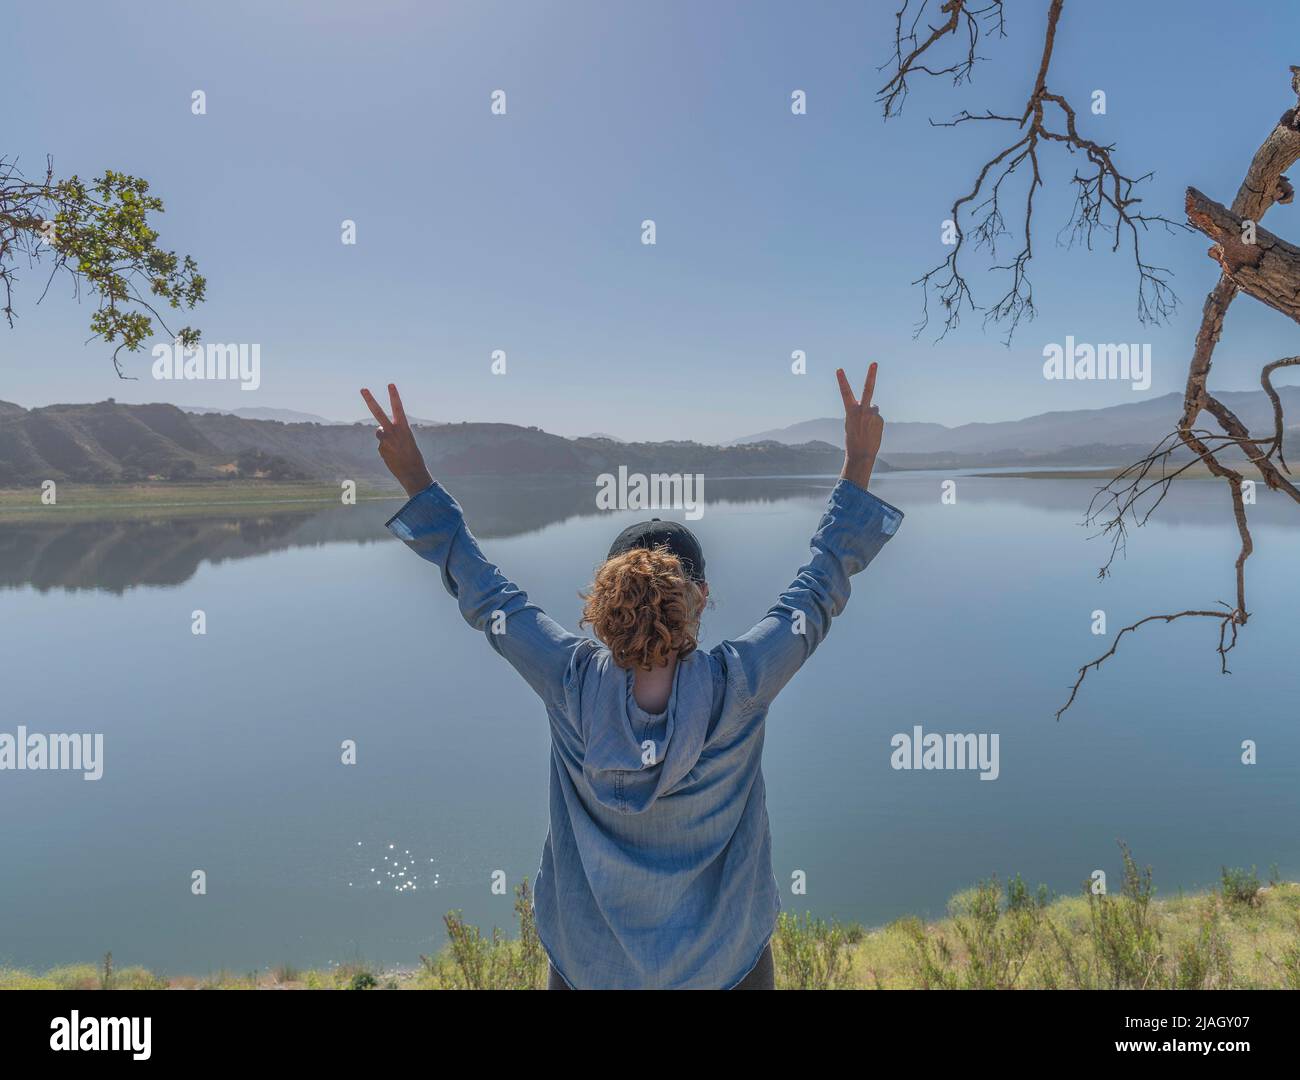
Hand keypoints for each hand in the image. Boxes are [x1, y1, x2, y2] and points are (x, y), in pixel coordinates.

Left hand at [360, 383, 433, 496]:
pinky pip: (381, 445)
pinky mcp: (380, 449)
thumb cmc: (413, 454)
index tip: (390, 384)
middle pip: (378, 413)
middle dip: (370, 400)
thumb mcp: (406, 439)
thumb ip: (392, 430)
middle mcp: (393, 432)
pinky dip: (386, 449)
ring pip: (379, 432)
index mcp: (404, 427)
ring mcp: (385, 440)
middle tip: (363, 389)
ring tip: (396, 448)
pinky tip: (394, 457)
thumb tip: (378, 430)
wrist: (413, 472)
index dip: (394, 396)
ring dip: (385, 437)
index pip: (398, 408)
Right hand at [836, 363, 883, 489]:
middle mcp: (862, 410)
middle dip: (871, 375)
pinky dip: (875, 422)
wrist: (861, 454)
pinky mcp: (880, 419)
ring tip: (866, 428)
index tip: (839, 369)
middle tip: (874, 363)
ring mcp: (872, 414)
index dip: (842, 380)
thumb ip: (860, 411)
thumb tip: (874, 405)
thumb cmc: (853, 439)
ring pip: (873, 408)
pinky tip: (871, 431)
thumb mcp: (851, 423)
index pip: (845, 393)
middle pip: (867, 389)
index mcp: (850, 411)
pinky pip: (877, 417)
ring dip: (870, 415)